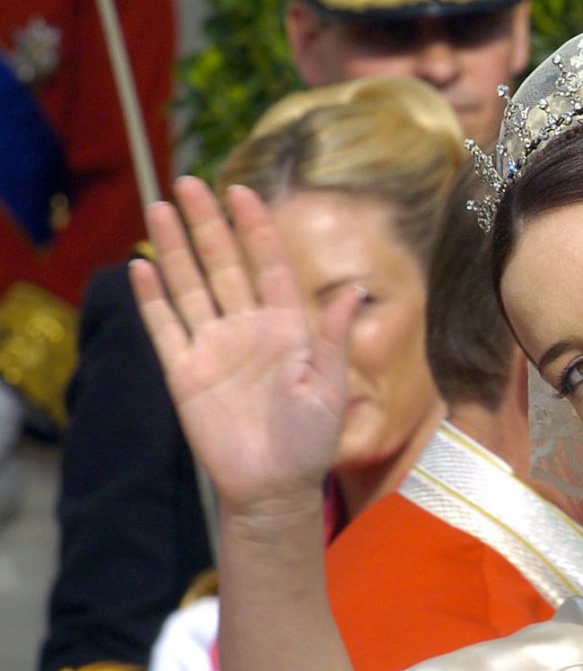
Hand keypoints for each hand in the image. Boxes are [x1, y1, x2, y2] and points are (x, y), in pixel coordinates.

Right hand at [130, 178, 356, 514]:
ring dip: (174, 248)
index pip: (268, 265)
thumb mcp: (330, 387)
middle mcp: (248, 329)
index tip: (241, 191)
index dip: (255, 228)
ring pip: (190, 286)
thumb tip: (353, 291)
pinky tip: (143, 266)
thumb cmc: (311, 443)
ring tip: (161, 208)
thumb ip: (332, 337)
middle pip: (223, 264)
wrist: (274, 488)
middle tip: (188, 181)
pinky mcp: (185, 372)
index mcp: (287, 328)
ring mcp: (214, 348)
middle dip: (206, 223)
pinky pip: (165, 327)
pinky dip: (153, 298)